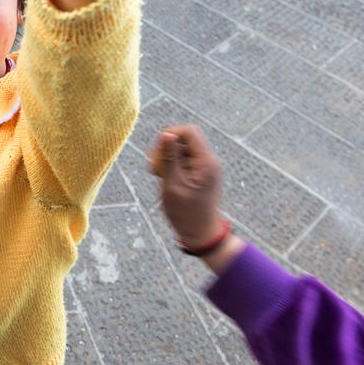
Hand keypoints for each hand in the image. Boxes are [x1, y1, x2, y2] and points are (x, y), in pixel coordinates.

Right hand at [147, 124, 223, 247]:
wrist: (201, 233)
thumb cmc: (186, 214)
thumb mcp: (173, 185)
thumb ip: (170, 158)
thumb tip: (166, 134)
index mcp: (206, 162)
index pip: (189, 131)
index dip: (170, 135)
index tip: (156, 153)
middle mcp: (209, 161)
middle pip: (184, 139)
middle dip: (166, 150)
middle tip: (154, 169)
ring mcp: (205, 167)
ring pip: (182, 150)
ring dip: (167, 159)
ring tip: (160, 177)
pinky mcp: (200, 173)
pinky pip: (184, 161)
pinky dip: (172, 167)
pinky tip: (167, 181)